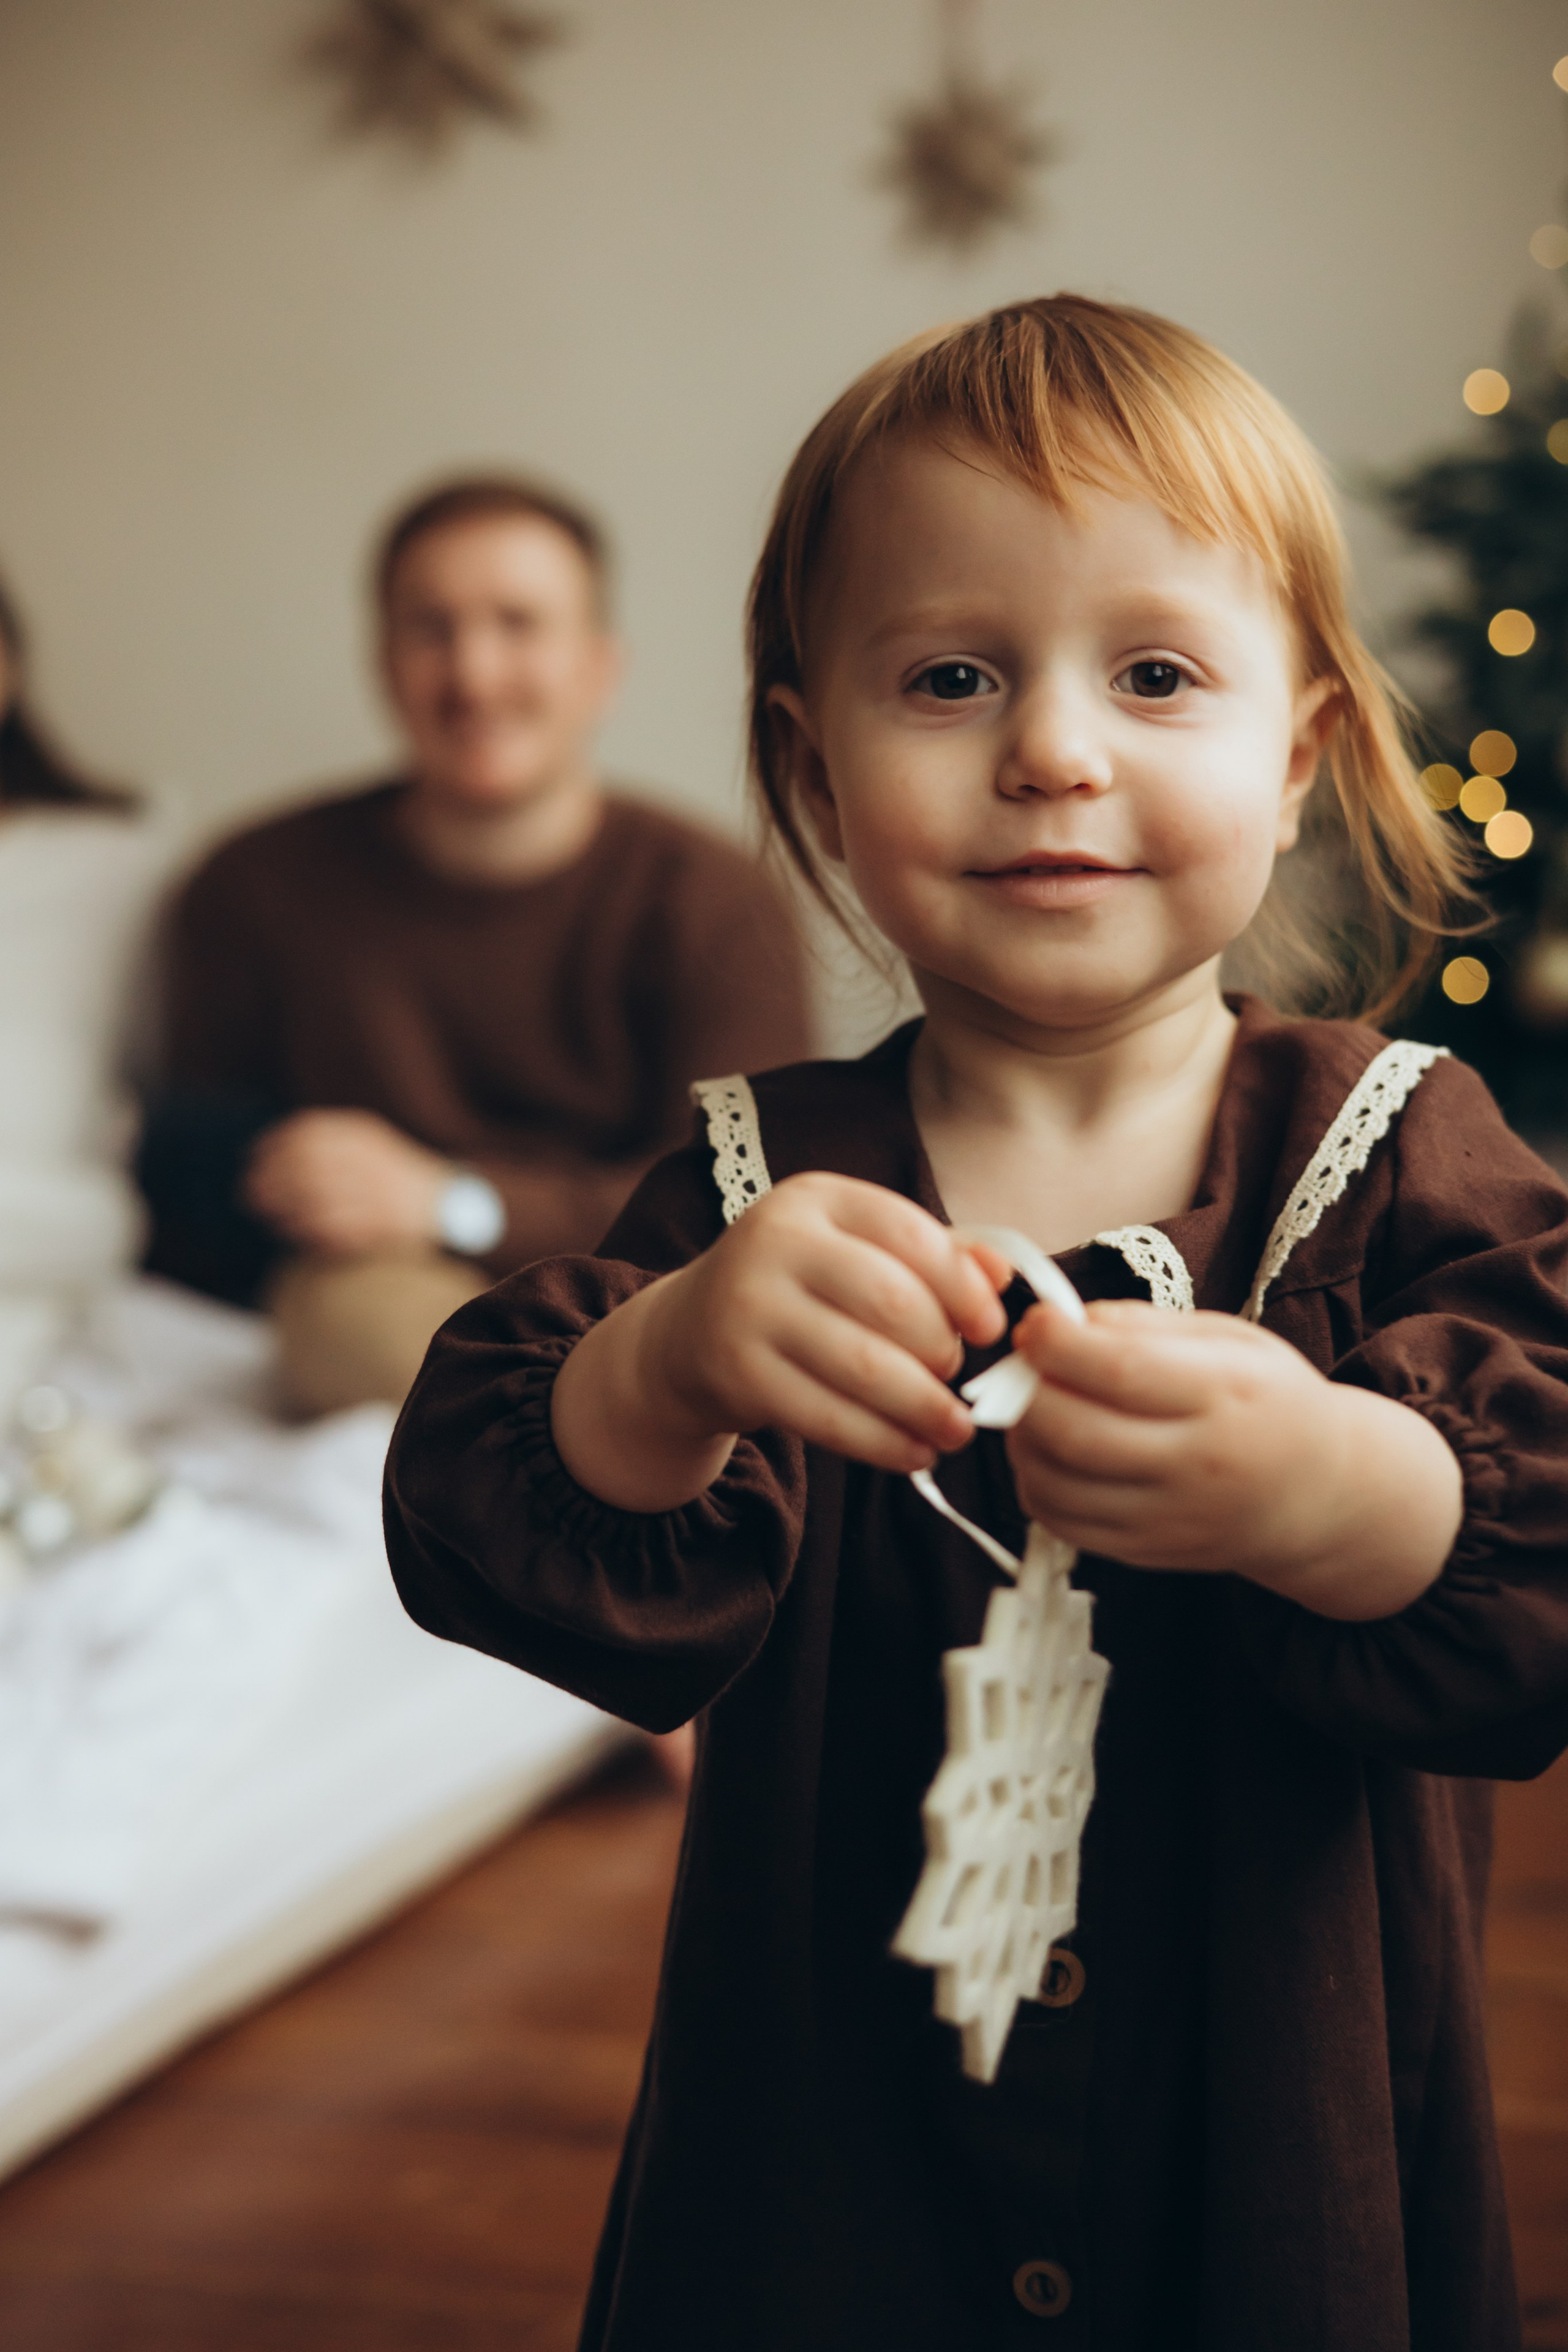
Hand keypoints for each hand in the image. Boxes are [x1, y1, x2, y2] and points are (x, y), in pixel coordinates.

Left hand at [243, 1110, 450, 1255]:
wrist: (441, 1203)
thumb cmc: (386, 1172)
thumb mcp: (363, 1141)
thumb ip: (322, 1140)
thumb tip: (263, 1152)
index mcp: (362, 1135)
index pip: (306, 1133)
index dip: (273, 1147)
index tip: (252, 1159)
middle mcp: (369, 1160)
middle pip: (305, 1166)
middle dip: (269, 1180)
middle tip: (249, 1192)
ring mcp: (375, 1194)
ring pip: (313, 1198)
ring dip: (281, 1206)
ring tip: (265, 1212)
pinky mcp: (378, 1226)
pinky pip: (329, 1228)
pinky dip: (302, 1229)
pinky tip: (289, 1229)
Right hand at [552, 1172, 1009, 1511]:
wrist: (687, 1335)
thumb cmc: (797, 1291)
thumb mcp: (855, 1255)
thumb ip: (931, 1258)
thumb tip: (1003, 1276)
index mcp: (816, 1198)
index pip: (911, 1233)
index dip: (964, 1288)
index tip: (992, 1329)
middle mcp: (774, 1240)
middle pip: (893, 1302)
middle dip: (942, 1351)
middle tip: (957, 1380)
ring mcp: (748, 1306)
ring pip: (865, 1367)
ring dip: (924, 1408)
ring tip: (955, 1430)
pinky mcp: (735, 1373)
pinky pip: (829, 1418)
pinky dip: (883, 1444)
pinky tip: (913, 1453)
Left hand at [1003, 1299, 1463, 1621]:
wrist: (1317, 1494)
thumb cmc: (1267, 1400)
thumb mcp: (1231, 1340)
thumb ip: (1146, 1325)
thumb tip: (1067, 1321)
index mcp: (1225, 1395)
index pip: (1120, 1369)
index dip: (1057, 1343)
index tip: (1036, 1321)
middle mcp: (1197, 1465)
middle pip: (1076, 1432)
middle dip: (1025, 1390)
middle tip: (1024, 1362)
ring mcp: (1170, 1518)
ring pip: (1057, 1484)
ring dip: (1021, 1437)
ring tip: (1032, 1404)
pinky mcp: (1146, 1552)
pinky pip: (1062, 1522)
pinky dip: (1035, 1482)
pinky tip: (1047, 1450)